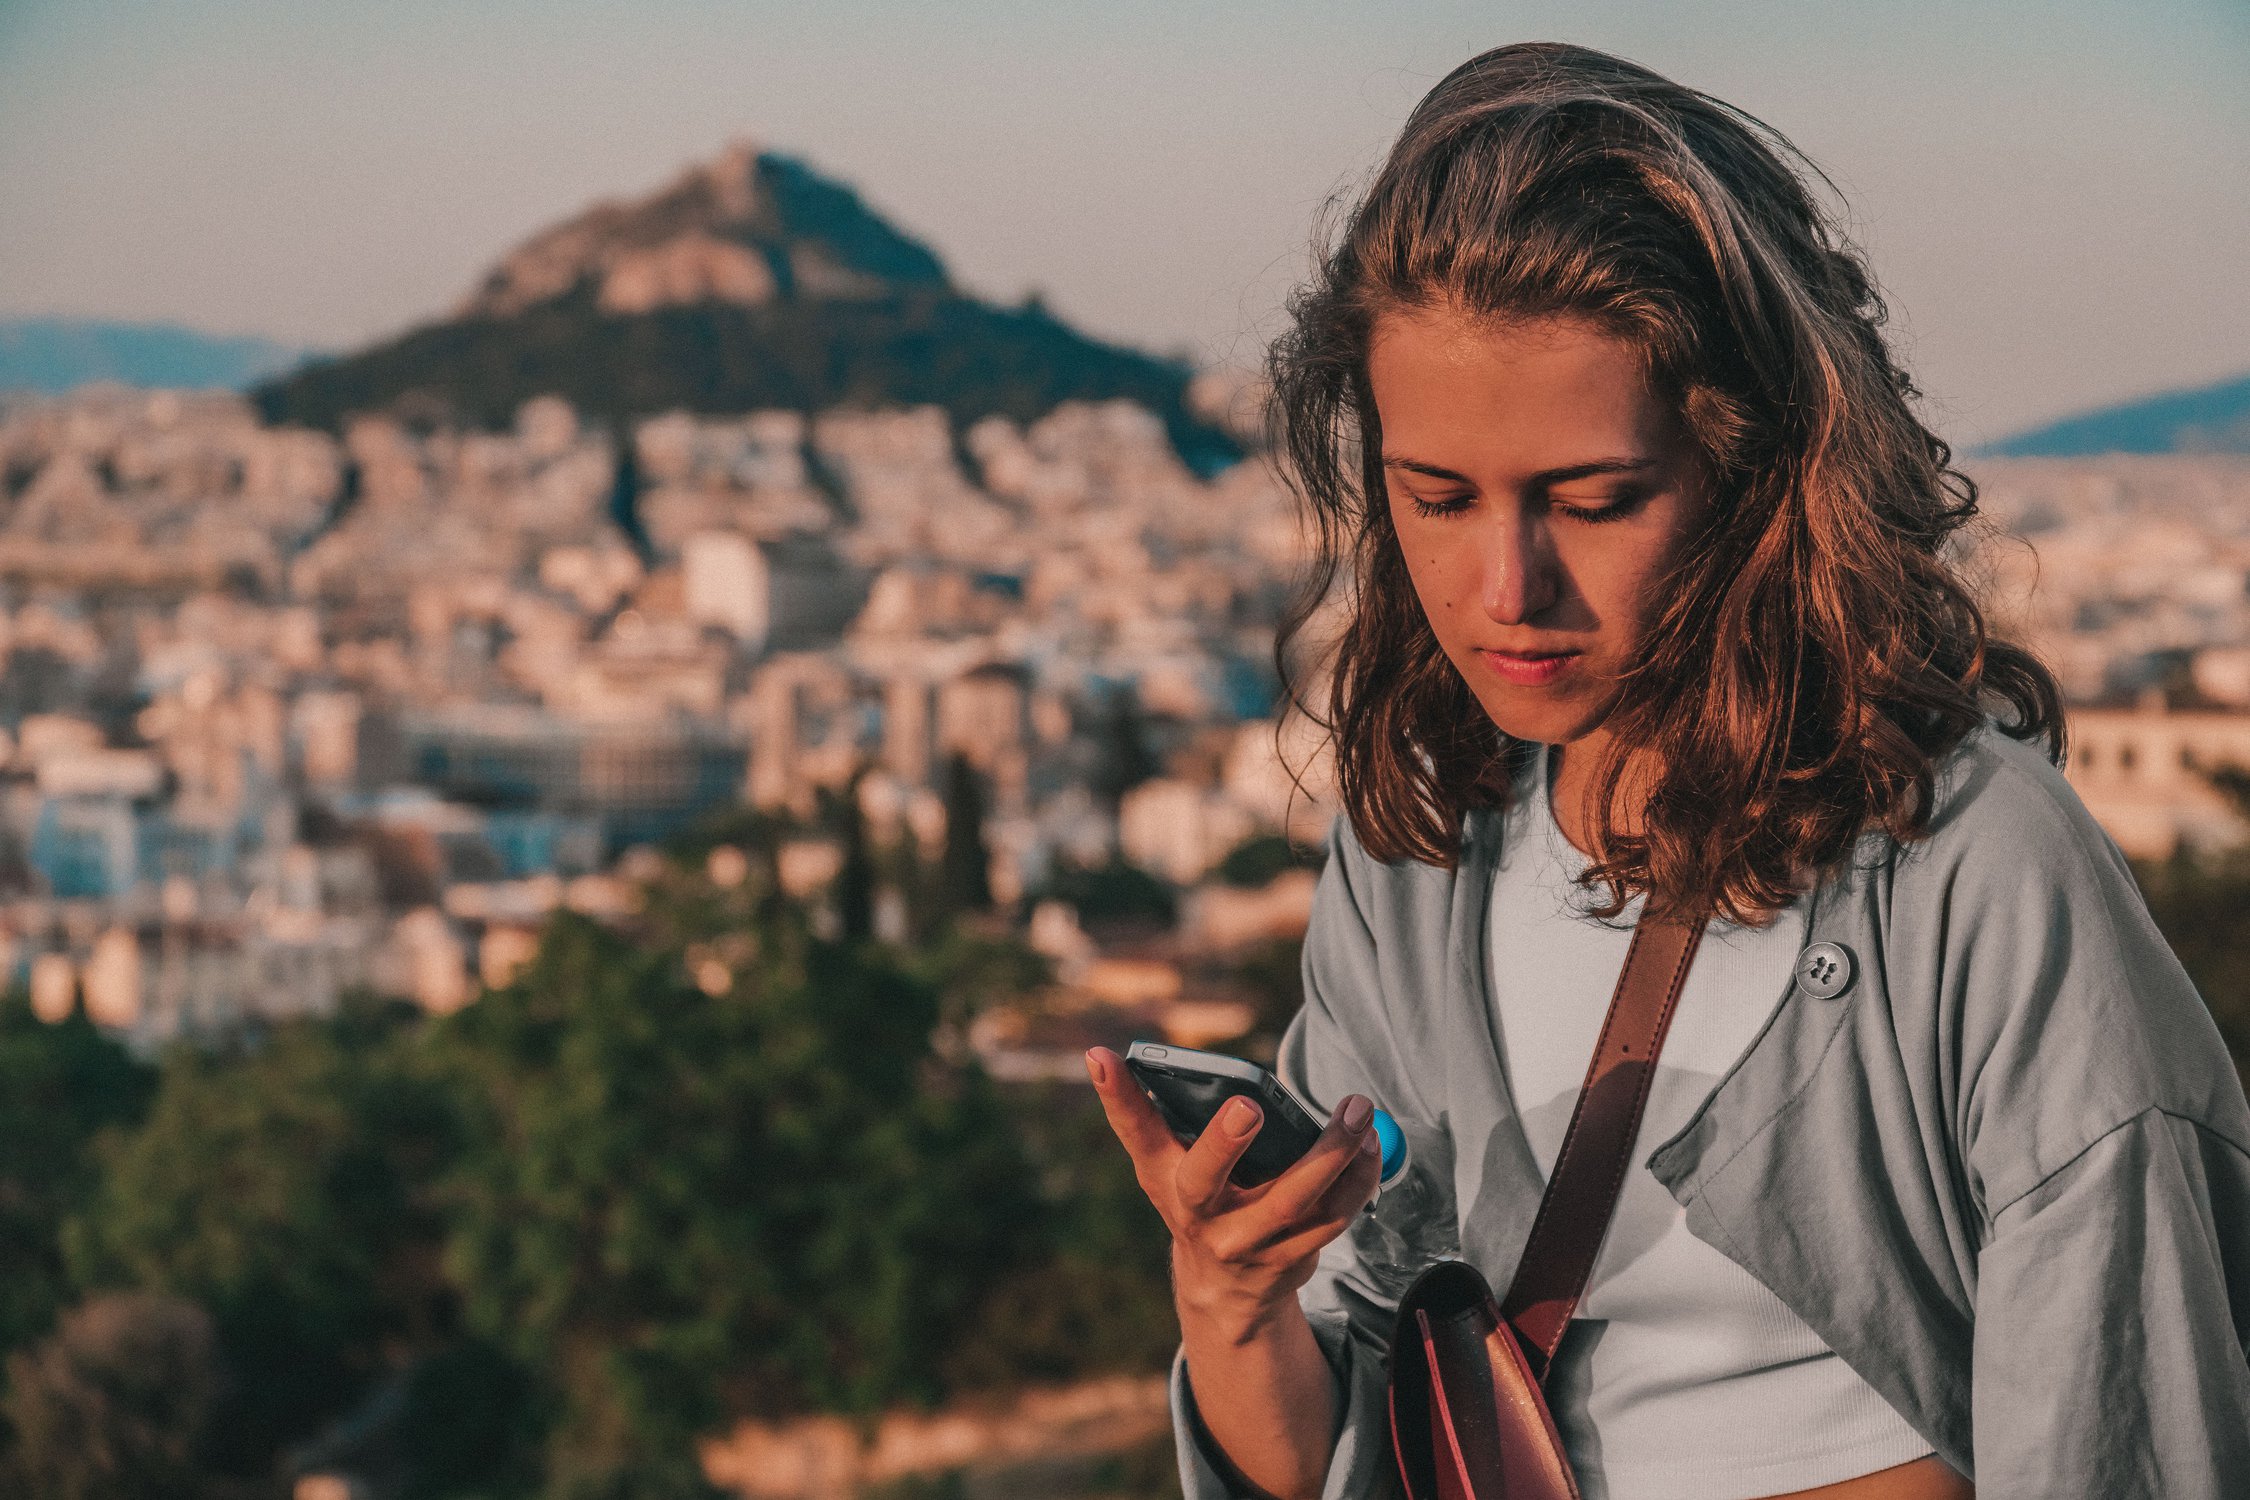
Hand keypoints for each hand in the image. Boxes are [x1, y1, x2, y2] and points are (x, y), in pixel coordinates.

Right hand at [1084, 1046, 1383, 1338]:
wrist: (1224, 1293)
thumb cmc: (1201, 1200)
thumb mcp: (1172, 1166)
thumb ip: (1168, 1117)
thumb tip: (1191, 1066)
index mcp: (1164, 1176)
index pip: (1135, 1131)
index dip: (1117, 1094)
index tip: (1100, 1053)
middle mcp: (1197, 1213)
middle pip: (1206, 1180)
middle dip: (1225, 1143)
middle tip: (1248, 1106)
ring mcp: (1243, 1241)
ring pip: (1290, 1199)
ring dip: (1331, 1154)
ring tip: (1357, 1111)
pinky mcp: (1290, 1258)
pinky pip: (1332, 1217)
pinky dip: (1358, 1178)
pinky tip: (1370, 1146)